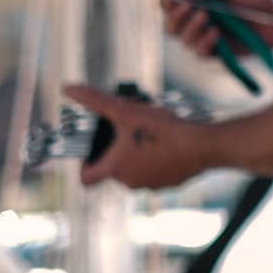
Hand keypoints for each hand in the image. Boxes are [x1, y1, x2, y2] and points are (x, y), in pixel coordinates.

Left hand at [63, 85, 208, 190]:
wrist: (204, 146)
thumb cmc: (163, 131)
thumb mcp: (126, 111)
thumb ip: (96, 101)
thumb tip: (68, 88)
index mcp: (115, 168)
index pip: (87, 178)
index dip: (85, 165)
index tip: (94, 151)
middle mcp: (130, 182)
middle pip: (115, 169)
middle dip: (120, 150)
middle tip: (131, 130)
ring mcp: (152, 184)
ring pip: (138, 170)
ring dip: (141, 155)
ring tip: (153, 133)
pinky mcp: (172, 183)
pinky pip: (159, 172)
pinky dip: (161, 160)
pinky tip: (172, 142)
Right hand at [162, 0, 272, 56]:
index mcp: (204, 2)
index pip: (174, 7)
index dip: (168, 4)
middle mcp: (205, 20)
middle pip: (173, 27)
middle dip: (175, 18)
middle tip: (188, 7)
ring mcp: (214, 37)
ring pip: (184, 40)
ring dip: (190, 28)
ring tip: (206, 16)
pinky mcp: (224, 52)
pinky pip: (202, 53)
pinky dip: (203, 43)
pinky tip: (215, 33)